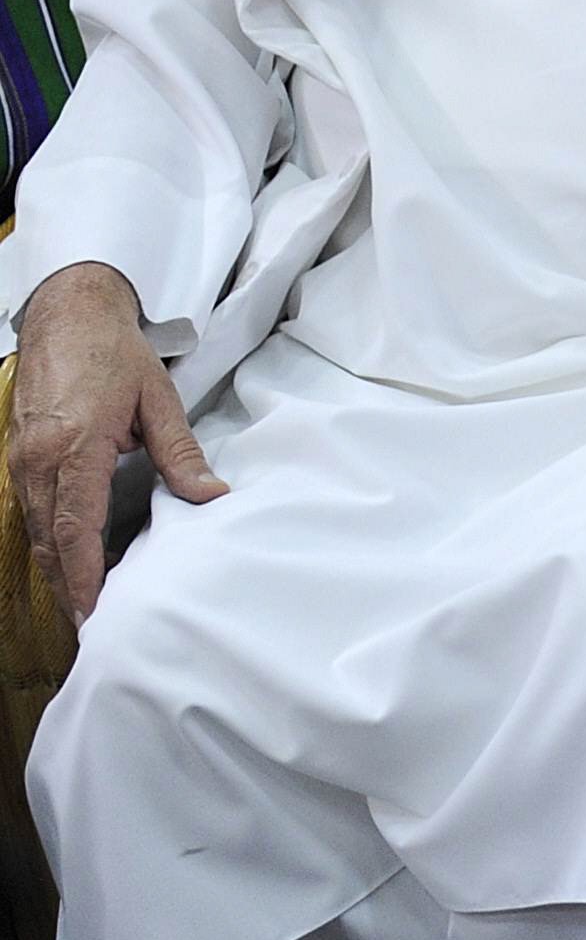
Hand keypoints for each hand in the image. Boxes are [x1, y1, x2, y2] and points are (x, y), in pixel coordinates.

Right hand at [8, 263, 223, 623]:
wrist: (67, 313)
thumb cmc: (114, 352)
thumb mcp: (158, 400)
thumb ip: (181, 454)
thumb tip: (211, 497)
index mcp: (74, 448)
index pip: (77, 529)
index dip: (86, 577)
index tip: (98, 613)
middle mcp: (38, 461)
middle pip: (50, 541)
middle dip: (70, 587)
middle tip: (95, 627)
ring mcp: (23, 460)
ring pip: (38, 531)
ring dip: (60, 569)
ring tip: (88, 605)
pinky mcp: (21, 456)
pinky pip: (35, 511)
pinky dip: (52, 541)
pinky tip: (75, 560)